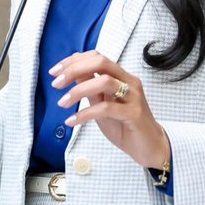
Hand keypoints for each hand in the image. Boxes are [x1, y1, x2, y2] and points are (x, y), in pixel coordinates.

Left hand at [51, 51, 169, 169]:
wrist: (149, 146)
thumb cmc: (125, 125)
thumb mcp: (102, 104)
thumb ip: (90, 88)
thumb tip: (72, 74)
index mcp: (121, 76)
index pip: (96, 57)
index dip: (74, 61)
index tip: (55, 71)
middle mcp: (129, 82)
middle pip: (101, 62)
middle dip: (74, 69)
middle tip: (56, 83)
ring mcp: (133, 97)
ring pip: (105, 82)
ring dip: (78, 90)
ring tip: (62, 102)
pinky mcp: (134, 114)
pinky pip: (106, 108)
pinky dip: (85, 113)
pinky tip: (72, 120)